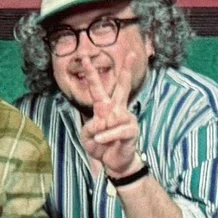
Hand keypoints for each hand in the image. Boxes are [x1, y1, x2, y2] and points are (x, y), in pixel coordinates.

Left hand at [75, 58, 142, 179]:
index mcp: (104, 107)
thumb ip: (89, 128)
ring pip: (112, 117)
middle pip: (122, 87)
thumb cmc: (100, 146)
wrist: (114, 163)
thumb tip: (100, 123)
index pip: (97, 88)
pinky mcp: (131, 130)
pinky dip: (107, 136)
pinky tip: (102, 140)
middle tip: (132, 54)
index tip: (84, 58)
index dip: (90, 73)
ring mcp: (126, 118)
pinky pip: (117, 130)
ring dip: (101, 131)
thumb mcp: (87, 137)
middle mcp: (117, 109)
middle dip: (127, 70)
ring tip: (99, 140)